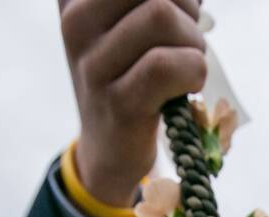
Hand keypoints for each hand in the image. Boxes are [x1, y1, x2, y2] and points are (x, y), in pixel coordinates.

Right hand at [60, 0, 206, 205]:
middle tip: (184, 41)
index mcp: (77, 0)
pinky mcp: (117, 101)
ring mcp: (93, 65)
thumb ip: (155, 1)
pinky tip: (188, 84)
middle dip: (186, 10)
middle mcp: (75, 24)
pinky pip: (166, 65)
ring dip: (193, 42)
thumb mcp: (129, 25)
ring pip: (161, 16)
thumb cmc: (133, 76)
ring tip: (185, 64)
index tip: (177, 13)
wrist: (111, 149)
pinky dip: (192, 70)